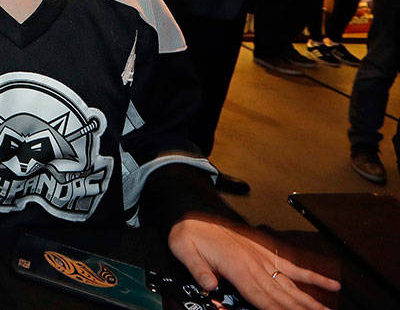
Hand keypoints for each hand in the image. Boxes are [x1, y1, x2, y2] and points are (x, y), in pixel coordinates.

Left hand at [169, 217, 337, 309]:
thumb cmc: (188, 235)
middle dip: (302, 309)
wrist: (192, 215)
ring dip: (311, 299)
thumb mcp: (183, 251)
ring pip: (292, 285)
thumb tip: (209, 286)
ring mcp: (264, 258)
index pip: (262, 298)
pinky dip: (313, 275)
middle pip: (283, 296)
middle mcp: (255, 265)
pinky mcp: (267, 252)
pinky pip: (293, 265)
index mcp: (237, 268)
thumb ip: (198, 269)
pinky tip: (331, 283)